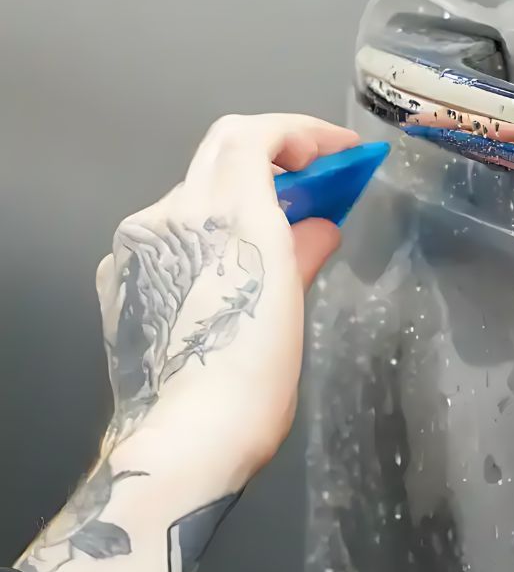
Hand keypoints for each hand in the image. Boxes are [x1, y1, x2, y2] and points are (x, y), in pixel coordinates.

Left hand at [95, 113, 358, 482]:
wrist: (183, 439)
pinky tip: (223, 268)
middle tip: (314, 173)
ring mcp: (139, 242)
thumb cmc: (251, 381)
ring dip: (237, 194)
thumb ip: (305, 248)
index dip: (303, 132)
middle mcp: (176, 215)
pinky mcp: (118, 273)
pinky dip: (202, 231)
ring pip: (194, 190)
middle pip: (224, 148)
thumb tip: (318, 228)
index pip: (257, 136)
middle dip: (275, 151)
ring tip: (274, 229)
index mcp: (230, 217)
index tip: (338, 152)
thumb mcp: (291, 307)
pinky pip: (166, 231)